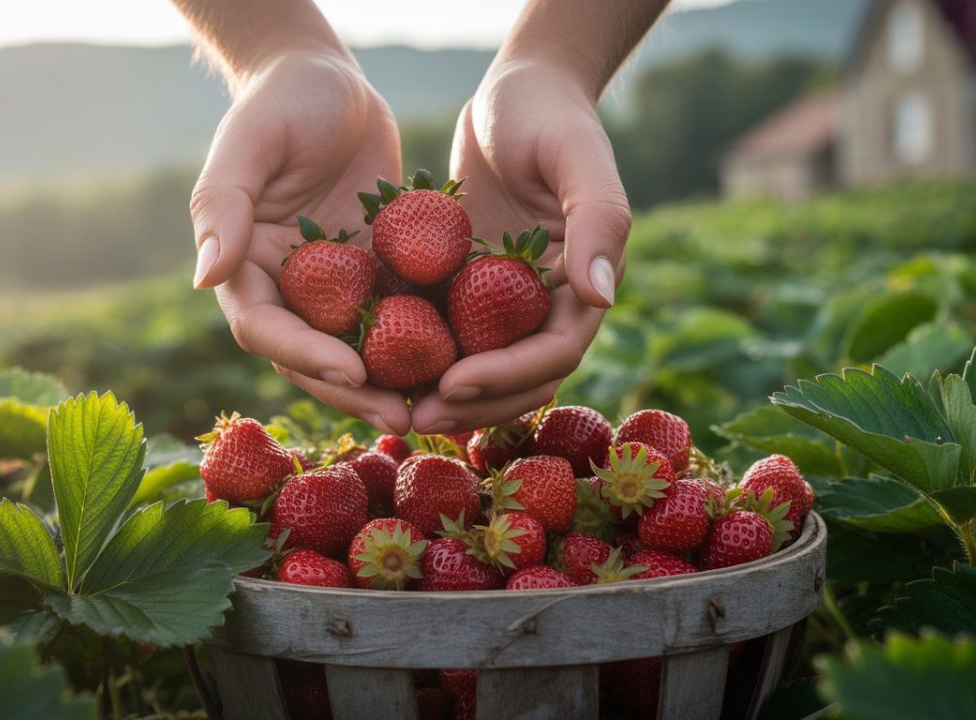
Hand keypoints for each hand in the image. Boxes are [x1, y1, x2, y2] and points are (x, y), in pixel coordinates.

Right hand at [190, 52, 410, 434]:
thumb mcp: (250, 144)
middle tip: (400, 416)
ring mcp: (336, 287)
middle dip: (354, 390)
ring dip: (392, 381)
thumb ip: (223, 209)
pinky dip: (426, 343)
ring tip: (435, 407)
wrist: (332, 81)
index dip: (306, 356)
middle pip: (314, 357)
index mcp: (246, 268)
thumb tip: (205, 280)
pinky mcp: (379, 275)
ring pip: (360, 349)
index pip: (268, 330)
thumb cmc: (283, 101)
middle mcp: (290, 289)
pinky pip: (402, 317)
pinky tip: (464, 362)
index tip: (352, 370)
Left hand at [410, 61, 630, 433]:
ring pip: (482, 368)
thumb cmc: (549, 112)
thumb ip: (599, 220)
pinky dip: (418, 356)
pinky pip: (446, 335)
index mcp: (583, 283)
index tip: (454, 383)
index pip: (554, 352)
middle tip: (414, 417)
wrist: (513, 89)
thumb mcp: (576, 155)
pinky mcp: (468, 286)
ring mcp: (505, 299)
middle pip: (520, 378)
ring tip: (393, 407)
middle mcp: (547, 302)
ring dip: (444, 396)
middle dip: (472, 404)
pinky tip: (374, 366)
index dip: (508, 375)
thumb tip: (601, 298)